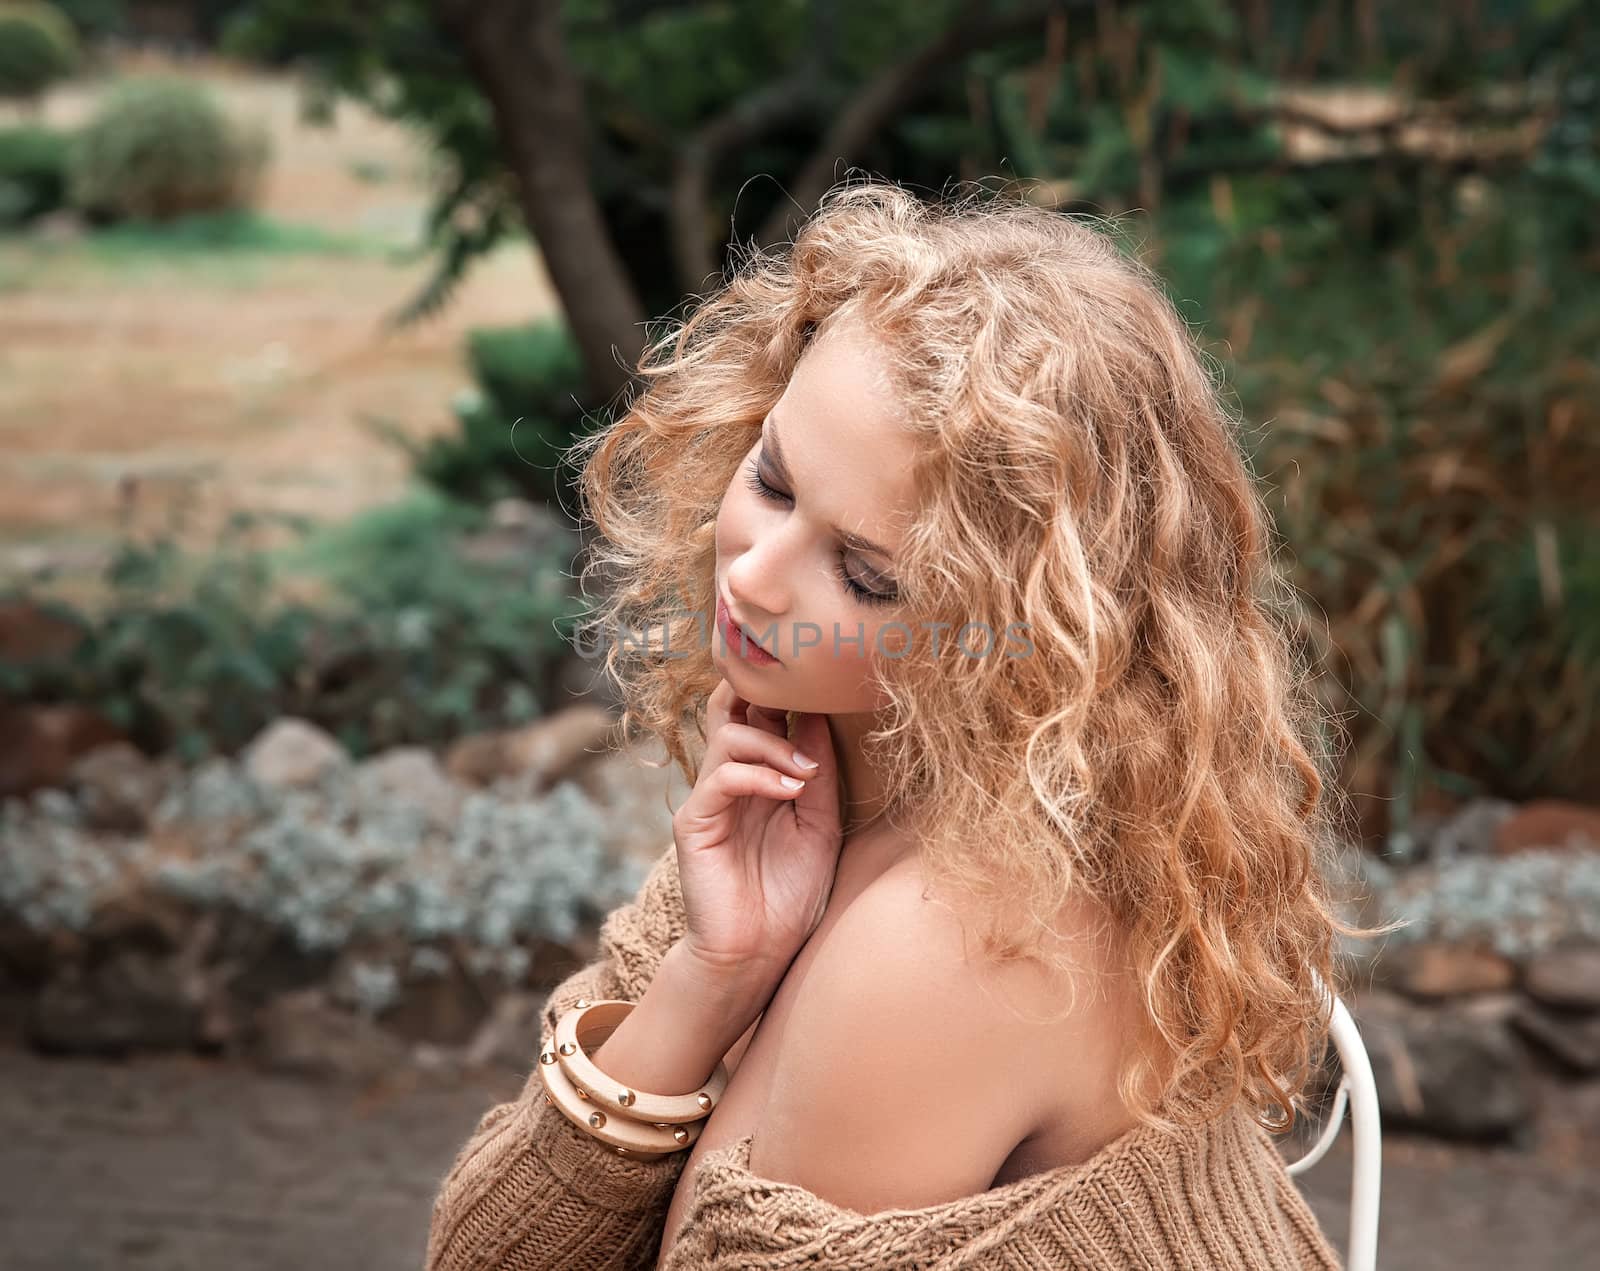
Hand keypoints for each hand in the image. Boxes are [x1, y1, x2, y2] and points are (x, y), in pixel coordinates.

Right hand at [671, 678, 843, 988]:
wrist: (756, 954)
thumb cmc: (789, 894)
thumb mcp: (820, 826)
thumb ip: (819, 774)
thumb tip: (820, 715)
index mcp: (757, 775)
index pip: (755, 711)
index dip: (781, 692)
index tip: (822, 690)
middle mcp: (729, 779)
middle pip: (728, 706)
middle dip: (761, 692)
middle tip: (800, 698)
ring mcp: (709, 799)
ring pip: (728, 735)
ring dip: (774, 744)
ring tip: (806, 772)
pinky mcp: (695, 823)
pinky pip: (721, 778)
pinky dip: (759, 776)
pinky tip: (791, 791)